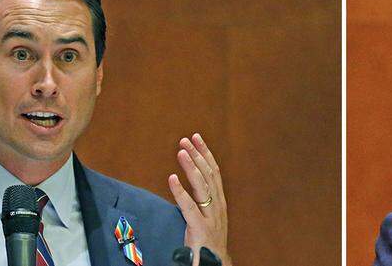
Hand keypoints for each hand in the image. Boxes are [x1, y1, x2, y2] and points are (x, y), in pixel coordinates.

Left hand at [168, 133, 230, 265]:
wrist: (216, 264)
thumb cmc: (209, 242)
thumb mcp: (208, 217)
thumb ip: (201, 202)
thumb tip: (189, 184)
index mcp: (219, 201)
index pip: (214, 171)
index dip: (205, 153)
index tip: (196, 138)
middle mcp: (218, 205)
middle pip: (209, 174)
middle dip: (197, 154)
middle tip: (185, 139)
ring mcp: (210, 216)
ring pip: (202, 186)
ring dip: (191, 166)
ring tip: (181, 152)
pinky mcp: (200, 228)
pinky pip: (189, 206)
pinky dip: (180, 191)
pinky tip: (172, 179)